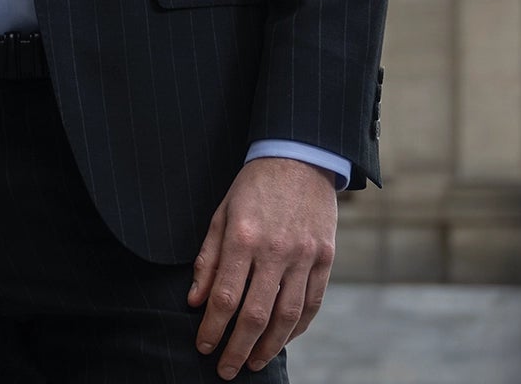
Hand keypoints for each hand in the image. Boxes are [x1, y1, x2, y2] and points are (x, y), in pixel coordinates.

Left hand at [188, 157, 337, 377]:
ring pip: (287, 316)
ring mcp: (305, 256)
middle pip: (255, 314)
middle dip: (237, 348)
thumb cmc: (253, 187)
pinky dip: (298, 328)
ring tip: (253, 362)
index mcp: (243, 238)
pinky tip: (282, 341)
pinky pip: (312, 303)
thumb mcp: (221, 214)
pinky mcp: (326, 258)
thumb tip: (195, 300)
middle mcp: (275, 251)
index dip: (212, 328)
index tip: (203, 346)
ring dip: (269, 346)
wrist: (300, 158)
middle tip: (225, 369)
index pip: (225, 297)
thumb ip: (208, 259)